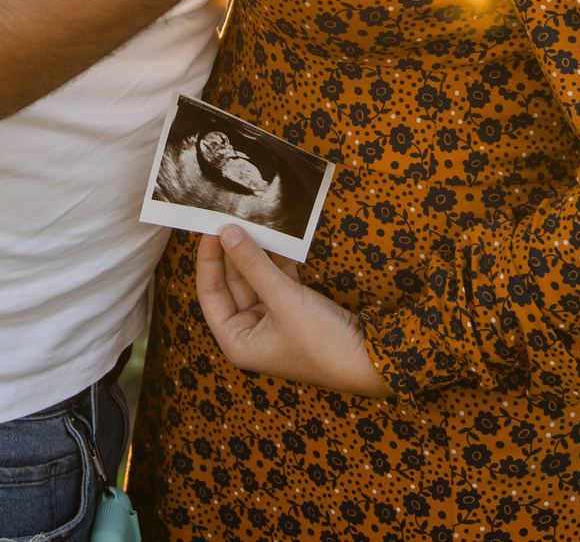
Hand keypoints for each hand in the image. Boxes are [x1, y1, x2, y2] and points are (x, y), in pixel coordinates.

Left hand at [195, 224, 391, 397]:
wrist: (371, 361)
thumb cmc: (323, 342)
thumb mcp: (284, 299)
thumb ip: (253, 265)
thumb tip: (227, 233)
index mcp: (237, 342)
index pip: (210, 295)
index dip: (209, 261)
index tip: (212, 231)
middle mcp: (250, 334)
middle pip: (232, 285)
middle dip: (233, 254)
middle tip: (231, 219)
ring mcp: (272, 323)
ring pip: (255, 280)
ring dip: (256, 254)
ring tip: (252, 222)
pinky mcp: (294, 312)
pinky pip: (277, 282)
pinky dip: (277, 262)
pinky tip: (277, 239)